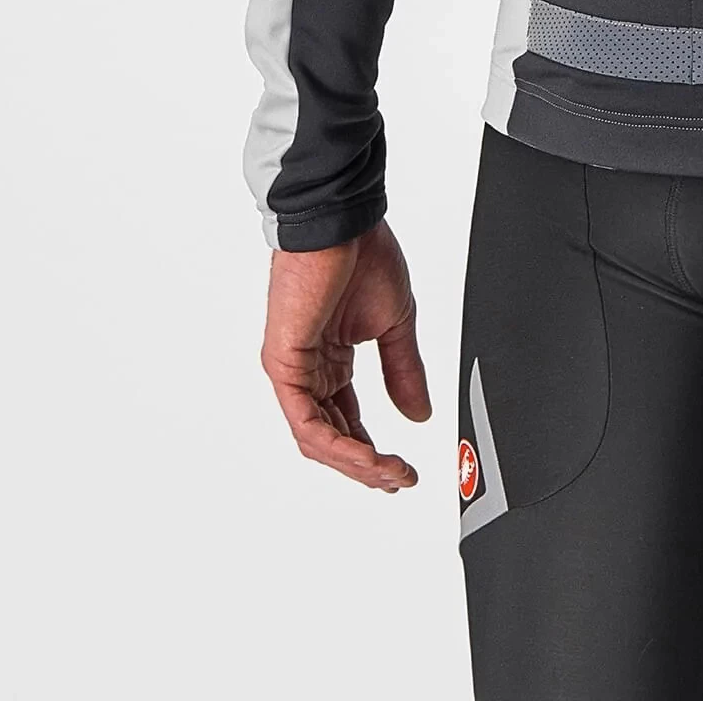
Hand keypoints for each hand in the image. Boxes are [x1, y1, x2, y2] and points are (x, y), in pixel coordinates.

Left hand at [260, 220, 431, 491]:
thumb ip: (404, 370)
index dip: (372, 451)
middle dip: (366, 466)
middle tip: (397, 481)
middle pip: (330, 437)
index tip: (401, 470)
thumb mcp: (395, 322)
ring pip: (317, 437)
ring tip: (389, 474)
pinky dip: (339, 444)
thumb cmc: (362, 255)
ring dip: (355, 462)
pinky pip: (307, 421)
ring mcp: (292, 369)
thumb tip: (418, 415)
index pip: (346, 420)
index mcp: (329, 358)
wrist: (343, 221)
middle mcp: (307, 369)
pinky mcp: (284, 364)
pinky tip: (366, 455)